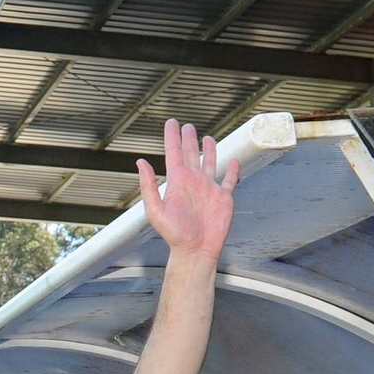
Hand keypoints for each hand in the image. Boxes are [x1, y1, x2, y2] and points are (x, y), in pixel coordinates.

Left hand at [137, 119, 238, 260]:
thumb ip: (148, 186)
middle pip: (191, 154)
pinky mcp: (223, 198)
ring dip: (209, 150)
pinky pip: (229, 181)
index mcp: (177, 182)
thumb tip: (141, 162)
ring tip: (207, 138)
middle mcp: (193, 182)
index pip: (174, 152)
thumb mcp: (156, 210)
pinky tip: (233, 162)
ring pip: (209, 163)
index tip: (172, 122)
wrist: (195, 251)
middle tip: (187, 125)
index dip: (172, 136)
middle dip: (189, 139)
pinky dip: (232, 170)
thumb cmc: (175, 235)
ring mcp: (209, 189)